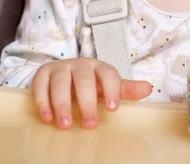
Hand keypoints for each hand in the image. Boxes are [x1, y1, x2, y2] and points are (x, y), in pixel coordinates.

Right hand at [31, 57, 151, 128]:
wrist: (62, 72)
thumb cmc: (90, 82)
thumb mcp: (107, 85)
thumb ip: (125, 89)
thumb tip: (149, 88)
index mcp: (99, 67)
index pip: (108, 74)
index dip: (112, 89)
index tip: (113, 108)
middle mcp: (79, 65)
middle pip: (84, 80)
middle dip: (87, 102)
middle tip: (90, 124)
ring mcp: (60, 68)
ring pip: (61, 82)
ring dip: (63, 104)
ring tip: (66, 125)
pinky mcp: (43, 74)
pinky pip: (40, 86)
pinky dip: (43, 102)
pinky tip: (47, 117)